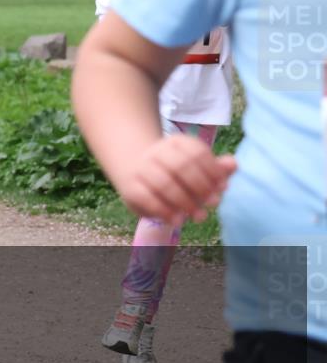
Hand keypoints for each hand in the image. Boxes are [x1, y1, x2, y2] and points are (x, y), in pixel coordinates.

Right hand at [115, 135, 236, 225]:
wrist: (136, 172)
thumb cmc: (176, 173)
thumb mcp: (197, 168)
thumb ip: (216, 168)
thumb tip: (233, 164)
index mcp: (176, 142)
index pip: (197, 152)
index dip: (213, 171)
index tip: (223, 188)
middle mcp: (156, 151)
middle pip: (181, 166)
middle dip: (201, 187)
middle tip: (213, 203)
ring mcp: (141, 167)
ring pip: (164, 183)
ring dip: (185, 202)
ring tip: (199, 216)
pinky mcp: (130, 186)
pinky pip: (147, 198)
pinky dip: (164, 211)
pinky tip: (178, 221)